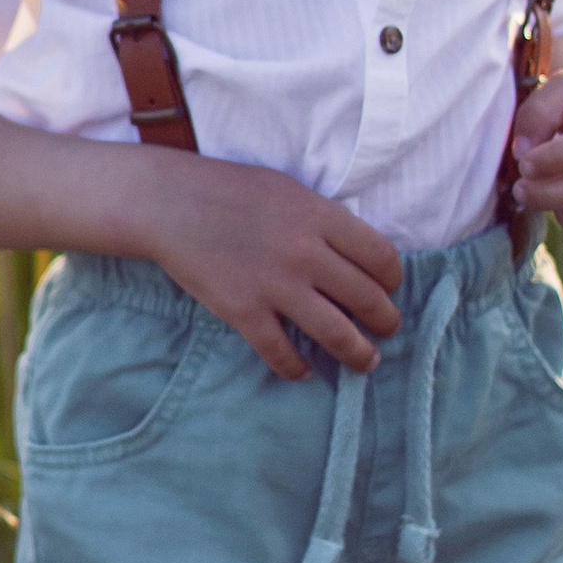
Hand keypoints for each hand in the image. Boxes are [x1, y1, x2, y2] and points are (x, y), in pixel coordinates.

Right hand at [137, 155, 403, 379]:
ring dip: (358, 353)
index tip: (389, 290)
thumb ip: (323, 220)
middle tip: (387, 330)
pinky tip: (303, 371)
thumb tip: (355, 255)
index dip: (393, 281)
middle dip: (386, 322)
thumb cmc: (230, 190)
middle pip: (368, 299)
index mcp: (320, 217)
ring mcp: (274, 285)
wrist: (170, 203)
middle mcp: (305, 253)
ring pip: (336, 334)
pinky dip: (297, 368)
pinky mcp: (244, 311)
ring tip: (365, 361)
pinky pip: (281, 352)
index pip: (381, 258)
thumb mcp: (288, 190)